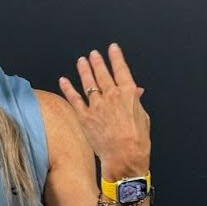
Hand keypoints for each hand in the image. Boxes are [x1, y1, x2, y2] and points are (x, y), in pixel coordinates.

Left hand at [58, 42, 150, 177]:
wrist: (124, 157)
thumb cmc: (138, 140)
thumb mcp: (143, 117)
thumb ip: (136, 102)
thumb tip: (136, 91)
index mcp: (129, 93)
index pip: (121, 69)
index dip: (116, 57)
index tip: (112, 48)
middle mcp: (111, 95)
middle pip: (102, 73)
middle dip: (97, 62)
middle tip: (93, 54)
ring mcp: (96, 105)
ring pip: (88, 82)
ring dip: (84, 70)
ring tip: (81, 61)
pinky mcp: (84, 116)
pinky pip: (74, 98)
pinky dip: (68, 88)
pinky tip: (64, 81)